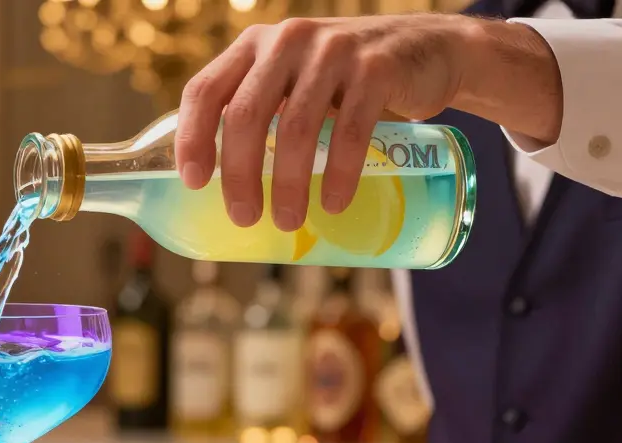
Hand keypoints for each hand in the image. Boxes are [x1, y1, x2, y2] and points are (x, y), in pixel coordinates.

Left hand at [174, 14, 559, 230]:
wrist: (429, 51)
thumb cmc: (343, 83)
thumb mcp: (292, 83)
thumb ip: (259, 113)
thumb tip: (223, 192)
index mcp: (254, 46)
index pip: (205, 91)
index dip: (192, 138)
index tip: (194, 183)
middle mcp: (287, 41)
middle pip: (245, 115)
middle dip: (239, 174)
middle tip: (244, 218)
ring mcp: (333, 50)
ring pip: (296, 127)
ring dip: (288, 184)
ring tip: (288, 221)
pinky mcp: (377, 68)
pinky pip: (351, 129)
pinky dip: (339, 174)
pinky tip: (332, 204)